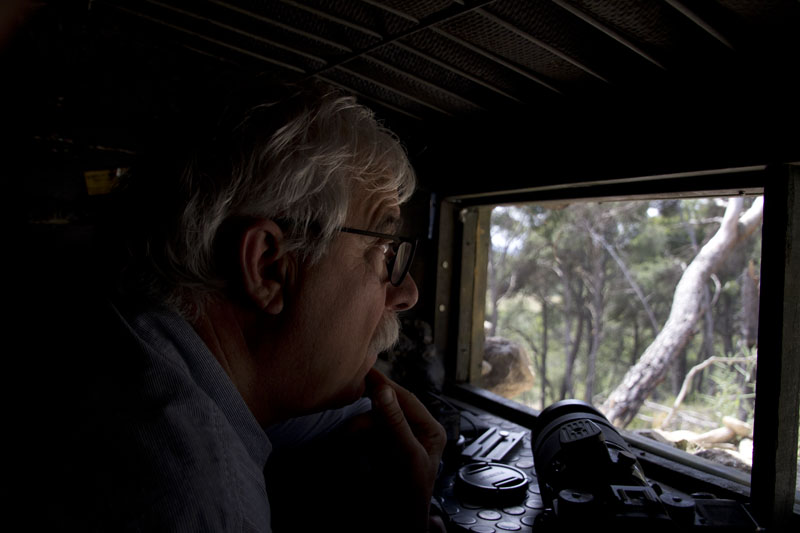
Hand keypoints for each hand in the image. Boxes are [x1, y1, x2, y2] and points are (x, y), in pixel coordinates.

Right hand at [265, 369, 445, 531]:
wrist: (397, 522)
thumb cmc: (411, 494)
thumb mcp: (407, 455)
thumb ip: (395, 423)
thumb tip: (383, 390)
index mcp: (430, 430)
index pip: (407, 399)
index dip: (387, 385)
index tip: (367, 371)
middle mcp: (414, 431)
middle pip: (388, 408)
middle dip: (369, 412)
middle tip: (352, 401)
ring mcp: (395, 440)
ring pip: (373, 420)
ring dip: (359, 426)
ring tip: (349, 436)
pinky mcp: (379, 449)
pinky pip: (365, 433)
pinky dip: (356, 435)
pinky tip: (349, 441)